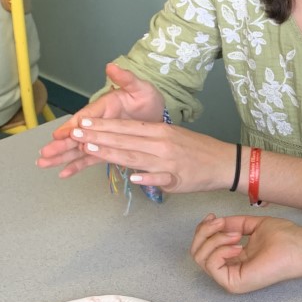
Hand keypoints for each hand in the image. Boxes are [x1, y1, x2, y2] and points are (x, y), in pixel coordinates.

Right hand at [37, 63, 165, 176]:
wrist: (158, 113)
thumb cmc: (147, 98)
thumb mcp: (140, 88)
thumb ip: (126, 79)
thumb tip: (111, 66)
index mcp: (104, 107)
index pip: (85, 117)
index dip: (72, 126)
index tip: (59, 135)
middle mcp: (98, 122)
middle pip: (77, 134)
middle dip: (61, 144)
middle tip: (45, 154)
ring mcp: (101, 136)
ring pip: (79, 147)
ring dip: (62, 156)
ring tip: (44, 164)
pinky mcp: (106, 147)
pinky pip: (90, 157)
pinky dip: (77, 165)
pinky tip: (64, 173)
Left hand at [55, 119, 233, 192]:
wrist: (225, 162)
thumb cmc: (198, 149)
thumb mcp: (174, 136)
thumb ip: (150, 138)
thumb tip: (126, 139)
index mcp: (160, 131)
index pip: (126, 127)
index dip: (103, 125)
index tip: (82, 123)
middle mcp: (162, 143)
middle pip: (125, 140)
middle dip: (98, 137)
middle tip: (75, 134)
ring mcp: (169, 161)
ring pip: (136, 156)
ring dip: (112, 153)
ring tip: (90, 149)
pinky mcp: (178, 178)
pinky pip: (160, 178)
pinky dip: (147, 178)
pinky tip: (133, 178)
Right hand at [190, 214, 301, 292]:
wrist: (300, 246)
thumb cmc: (284, 236)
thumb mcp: (253, 225)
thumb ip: (233, 224)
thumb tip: (215, 222)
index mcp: (233, 257)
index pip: (204, 247)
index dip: (203, 229)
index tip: (212, 216)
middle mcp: (229, 268)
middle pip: (196, 253)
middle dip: (203, 232)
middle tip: (220, 222)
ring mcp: (230, 277)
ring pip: (200, 258)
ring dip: (214, 239)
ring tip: (236, 235)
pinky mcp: (233, 283)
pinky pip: (211, 265)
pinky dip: (219, 250)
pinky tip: (237, 245)